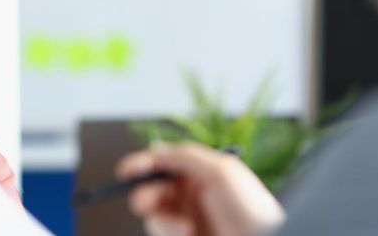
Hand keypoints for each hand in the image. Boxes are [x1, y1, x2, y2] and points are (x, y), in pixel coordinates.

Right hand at [116, 142, 284, 235]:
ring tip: (183, 228)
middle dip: (144, 194)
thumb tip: (156, 149)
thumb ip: (184, 155)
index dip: (142, 164)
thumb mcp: (221, 171)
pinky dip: (169, 232)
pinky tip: (187, 233)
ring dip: (162, 220)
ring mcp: (187, 218)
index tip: (125, 170)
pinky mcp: (183, 235)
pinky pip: (161, 232)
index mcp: (200, 172)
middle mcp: (191, 194)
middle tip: (145, 202)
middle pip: (151, 188)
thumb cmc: (252, 210)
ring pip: (153, 215)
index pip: (162, 163)